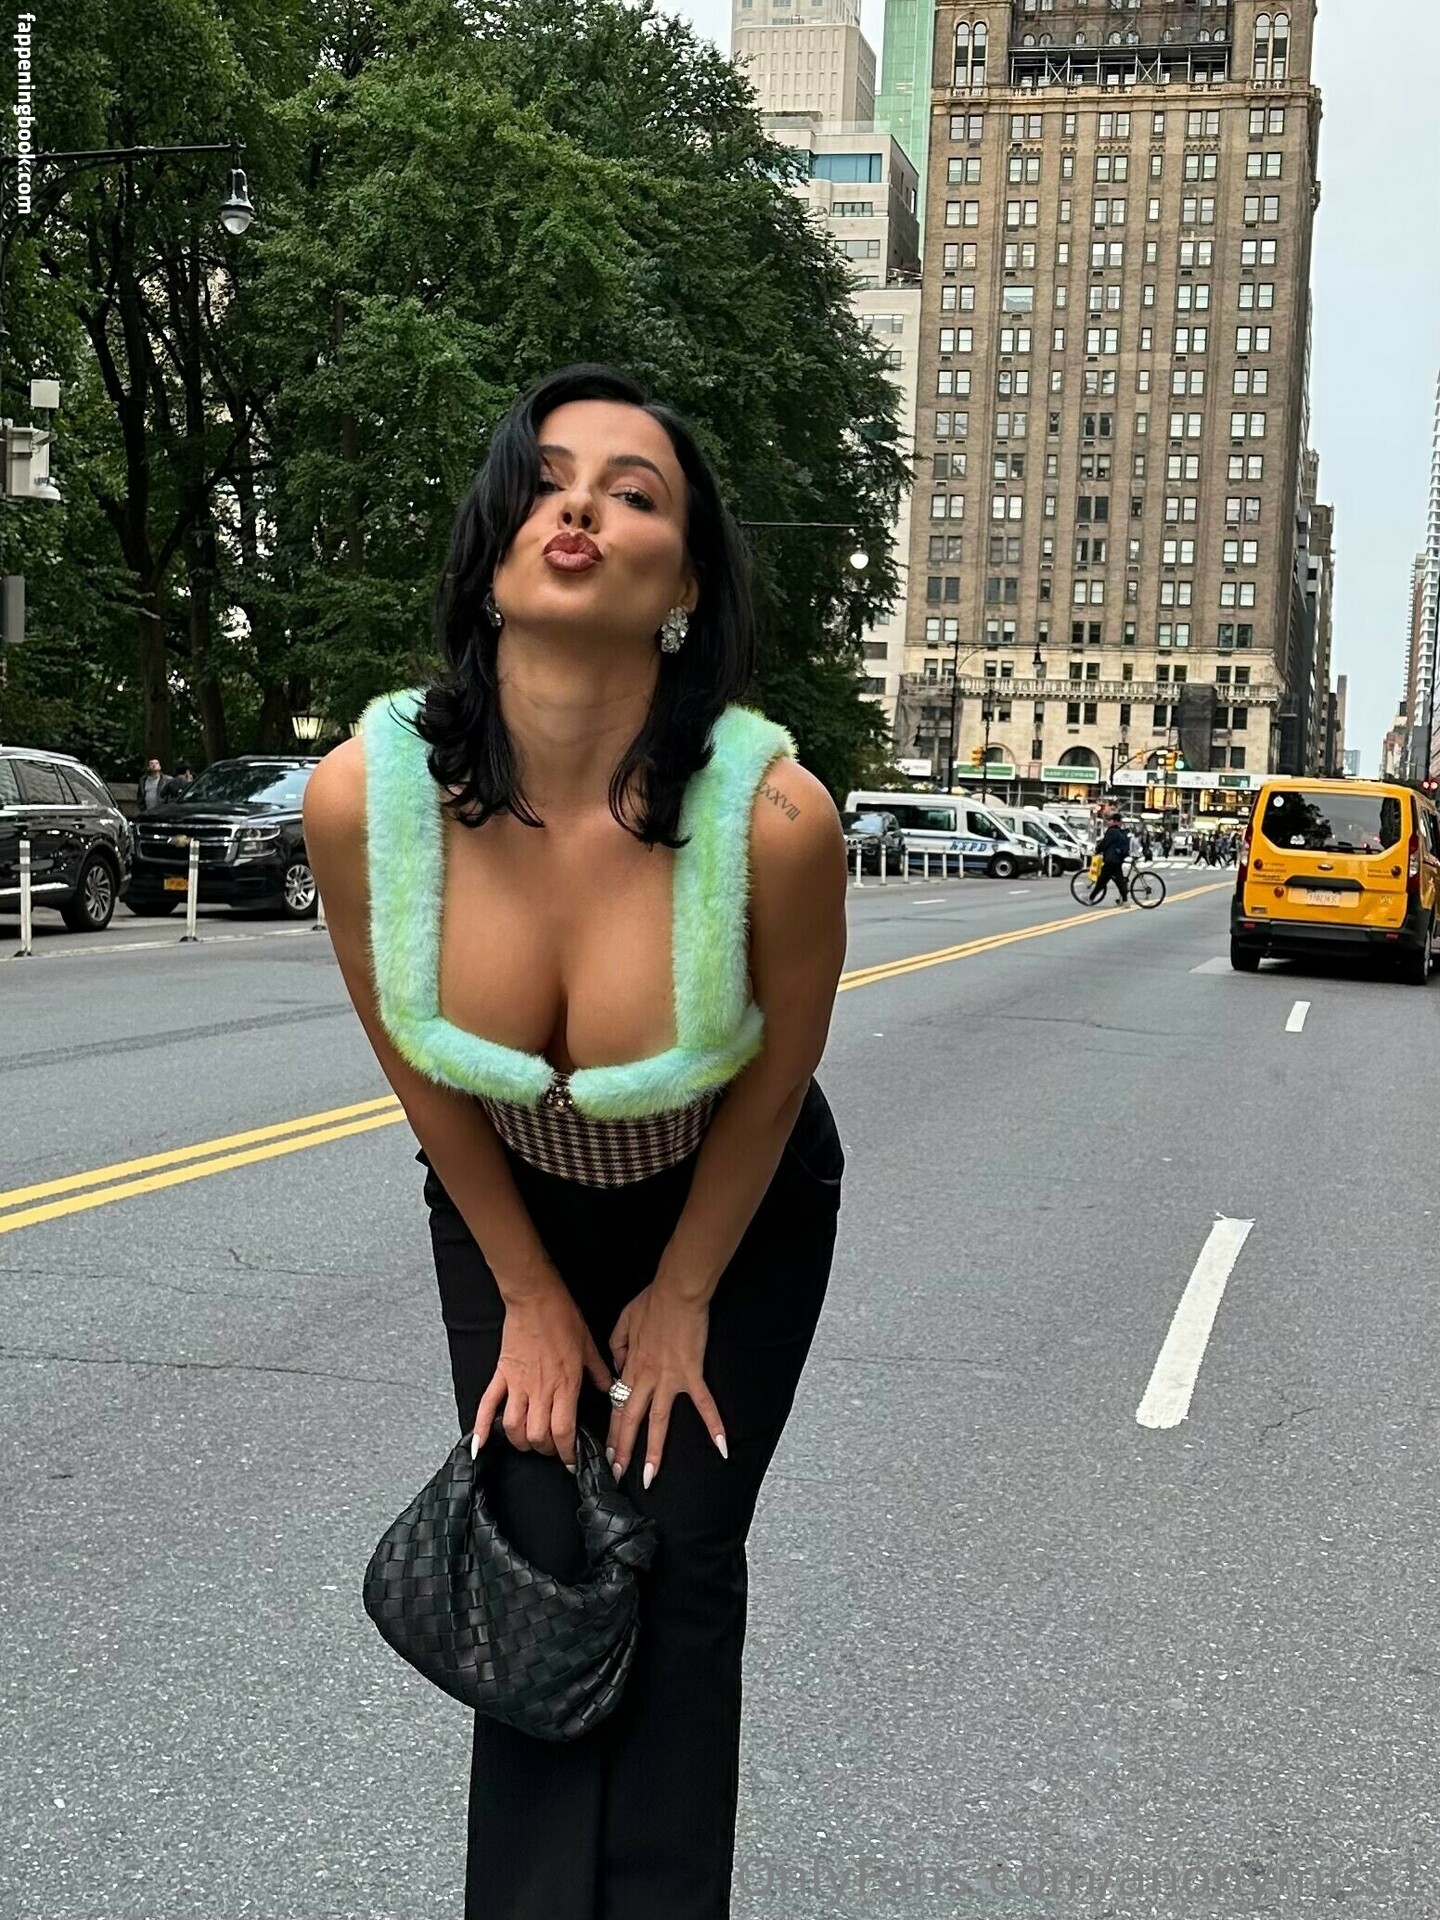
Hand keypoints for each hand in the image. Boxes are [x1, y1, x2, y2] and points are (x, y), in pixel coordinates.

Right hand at [471, 1281, 612, 1470]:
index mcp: (565, 1385)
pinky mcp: (501, 1375)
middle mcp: (541, 1390)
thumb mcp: (589, 1346)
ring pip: (513, 1428)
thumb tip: (612, 1390)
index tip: (571, 1461)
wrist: (535, 1297)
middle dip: (546, 1450)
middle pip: (538, 1436)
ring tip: (529, 1442)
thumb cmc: (563, 1317)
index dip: (567, 1453)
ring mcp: (517, 1384)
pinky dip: (481, 1428)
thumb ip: (600, 1373)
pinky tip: (480, 1446)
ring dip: (521, 1442)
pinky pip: (487, 1405)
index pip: (564, 1432)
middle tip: (552, 1449)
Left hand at [606, 1284, 726, 1488]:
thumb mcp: (623, 1322)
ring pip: (658, 1421)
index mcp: (630, 1367)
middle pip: (631, 1420)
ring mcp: (669, 1378)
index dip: (612, 1432)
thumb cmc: (652, 1302)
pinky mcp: (692, 1373)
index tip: (607, 1453)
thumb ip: (617, 1348)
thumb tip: (618, 1368)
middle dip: (623, 1451)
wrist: (677, 1292)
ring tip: (649, 1477)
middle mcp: (646, 1378)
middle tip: (617, 1475)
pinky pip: (704, 1404)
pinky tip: (722, 1447)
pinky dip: (714, 1425)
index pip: (617, 1407)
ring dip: (653, 1451)